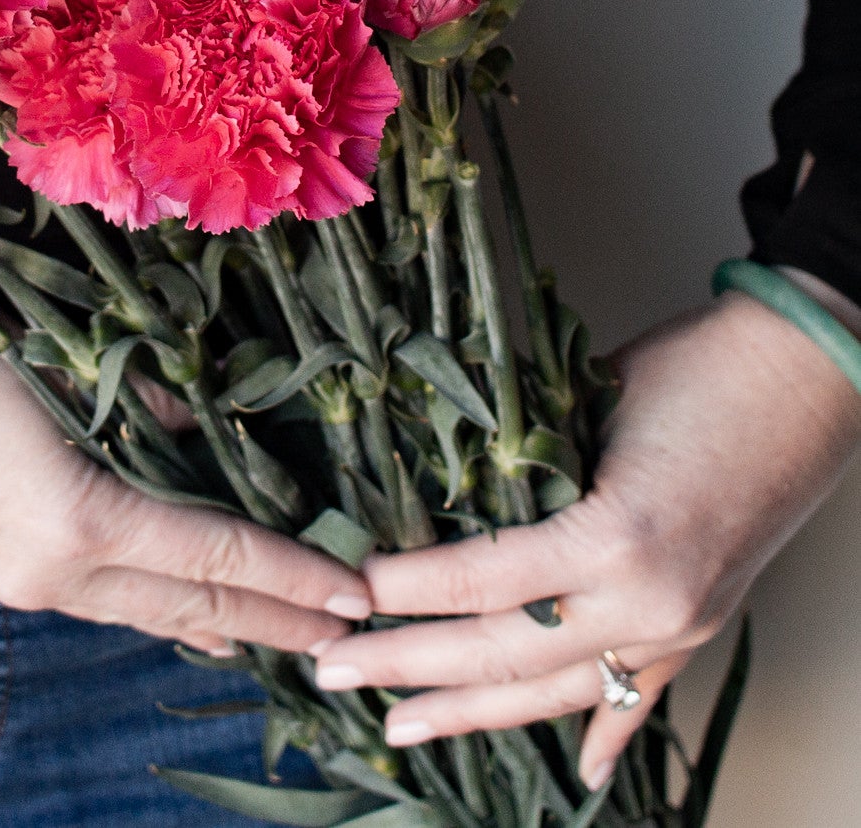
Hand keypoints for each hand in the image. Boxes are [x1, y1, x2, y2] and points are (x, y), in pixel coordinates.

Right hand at [0, 273, 371, 654]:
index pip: (214, 558)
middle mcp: (47, 572)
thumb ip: (144, 405)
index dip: (292, 577)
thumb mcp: (57, 361)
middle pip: (188, 608)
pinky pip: (95, 598)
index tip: (355, 593)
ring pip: (141, 612)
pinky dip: (152, 605)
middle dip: (274, 624)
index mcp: (72, 520)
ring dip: (216, 623)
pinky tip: (179, 613)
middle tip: (346, 636)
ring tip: (280, 633)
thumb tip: (203, 434)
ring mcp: (10, 580)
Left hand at [309, 286, 860, 788]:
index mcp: (616, 538)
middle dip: (409, 667)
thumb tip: (437, 484)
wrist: (808, 373)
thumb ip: (520, 461)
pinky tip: (575, 773)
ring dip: (474, 713)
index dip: (405, 590)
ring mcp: (681, 625)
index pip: (481, 581)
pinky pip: (640, 696)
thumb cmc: (698, 366)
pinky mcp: (704, 627)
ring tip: (402, 727)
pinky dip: (603, 731)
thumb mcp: (588, 402)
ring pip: (558, 692)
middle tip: (332, 671)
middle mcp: (650, 601)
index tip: (344, 592)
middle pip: (505, 652)